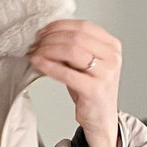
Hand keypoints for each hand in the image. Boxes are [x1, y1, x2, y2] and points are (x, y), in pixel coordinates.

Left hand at [27, 19, 122, 146]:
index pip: (84, 26)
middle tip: (35, 43)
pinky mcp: (94, 89)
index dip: (60, 26)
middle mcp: (112, 57)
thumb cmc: (91, 92)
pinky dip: (49, 66)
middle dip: (52, 38)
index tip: (43, 30)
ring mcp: (105, 73)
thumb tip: (47, 37)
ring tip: (35, 53)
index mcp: (112, 46)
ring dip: (49, 50)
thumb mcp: (85, 66)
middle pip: (76, 37)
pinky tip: (38, 64)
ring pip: (72, 51)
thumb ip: (73, 50)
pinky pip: (66, 73)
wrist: (101, 119)